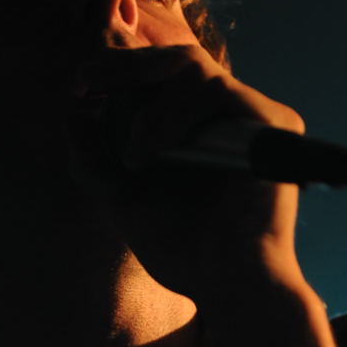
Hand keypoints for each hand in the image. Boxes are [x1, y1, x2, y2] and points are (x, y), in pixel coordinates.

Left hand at [67, 44, 306, 313]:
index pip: (163, 79)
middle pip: (177, 61)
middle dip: (124, 66)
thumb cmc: (185, 255)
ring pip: (191, 70)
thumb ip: (98, 162)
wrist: (228, 286)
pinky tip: (155, 150)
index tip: (80, 82)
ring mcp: (252, 119)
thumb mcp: (125, 201)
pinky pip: (216, 90)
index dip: (121, 70)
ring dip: (147, 112)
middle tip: (86, 78)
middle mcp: (229, 120)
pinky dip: (175, 115)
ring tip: (134, 159)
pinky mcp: (273, 123)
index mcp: (201, 133)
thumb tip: (73, 116)